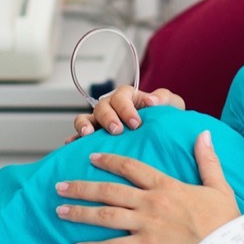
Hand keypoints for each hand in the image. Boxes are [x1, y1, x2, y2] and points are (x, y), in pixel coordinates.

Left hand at [55, 131, 238, 243]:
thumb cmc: (223, 218)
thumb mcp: (218, 184)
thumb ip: (207, 159)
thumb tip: (204, 134)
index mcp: (165, 185)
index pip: (131, 168)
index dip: (109, 160)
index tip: (91, 156)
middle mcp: (151, 202)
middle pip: (109, 191)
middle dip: (82, 187)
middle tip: (59, 186)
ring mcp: (146, 224)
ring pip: (105, 215)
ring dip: (80, 213)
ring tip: (59, 211)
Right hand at [66, 84, 185, 142]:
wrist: (161, 138)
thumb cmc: (165, 119)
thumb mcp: (171, 106)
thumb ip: (164, 99)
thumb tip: (152, 100)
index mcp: (127, 97)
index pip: (121, 97)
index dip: (126, 109)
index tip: (136, 123)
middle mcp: (110, 107)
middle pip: (102, 107)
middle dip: (109, 118)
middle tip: (117, 130)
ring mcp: (99, 122)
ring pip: (85, 118)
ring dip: (85, 125)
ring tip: (89, 135)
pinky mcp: (93, 137)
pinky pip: (78, 136)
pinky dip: (74, 139)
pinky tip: (71, 146)